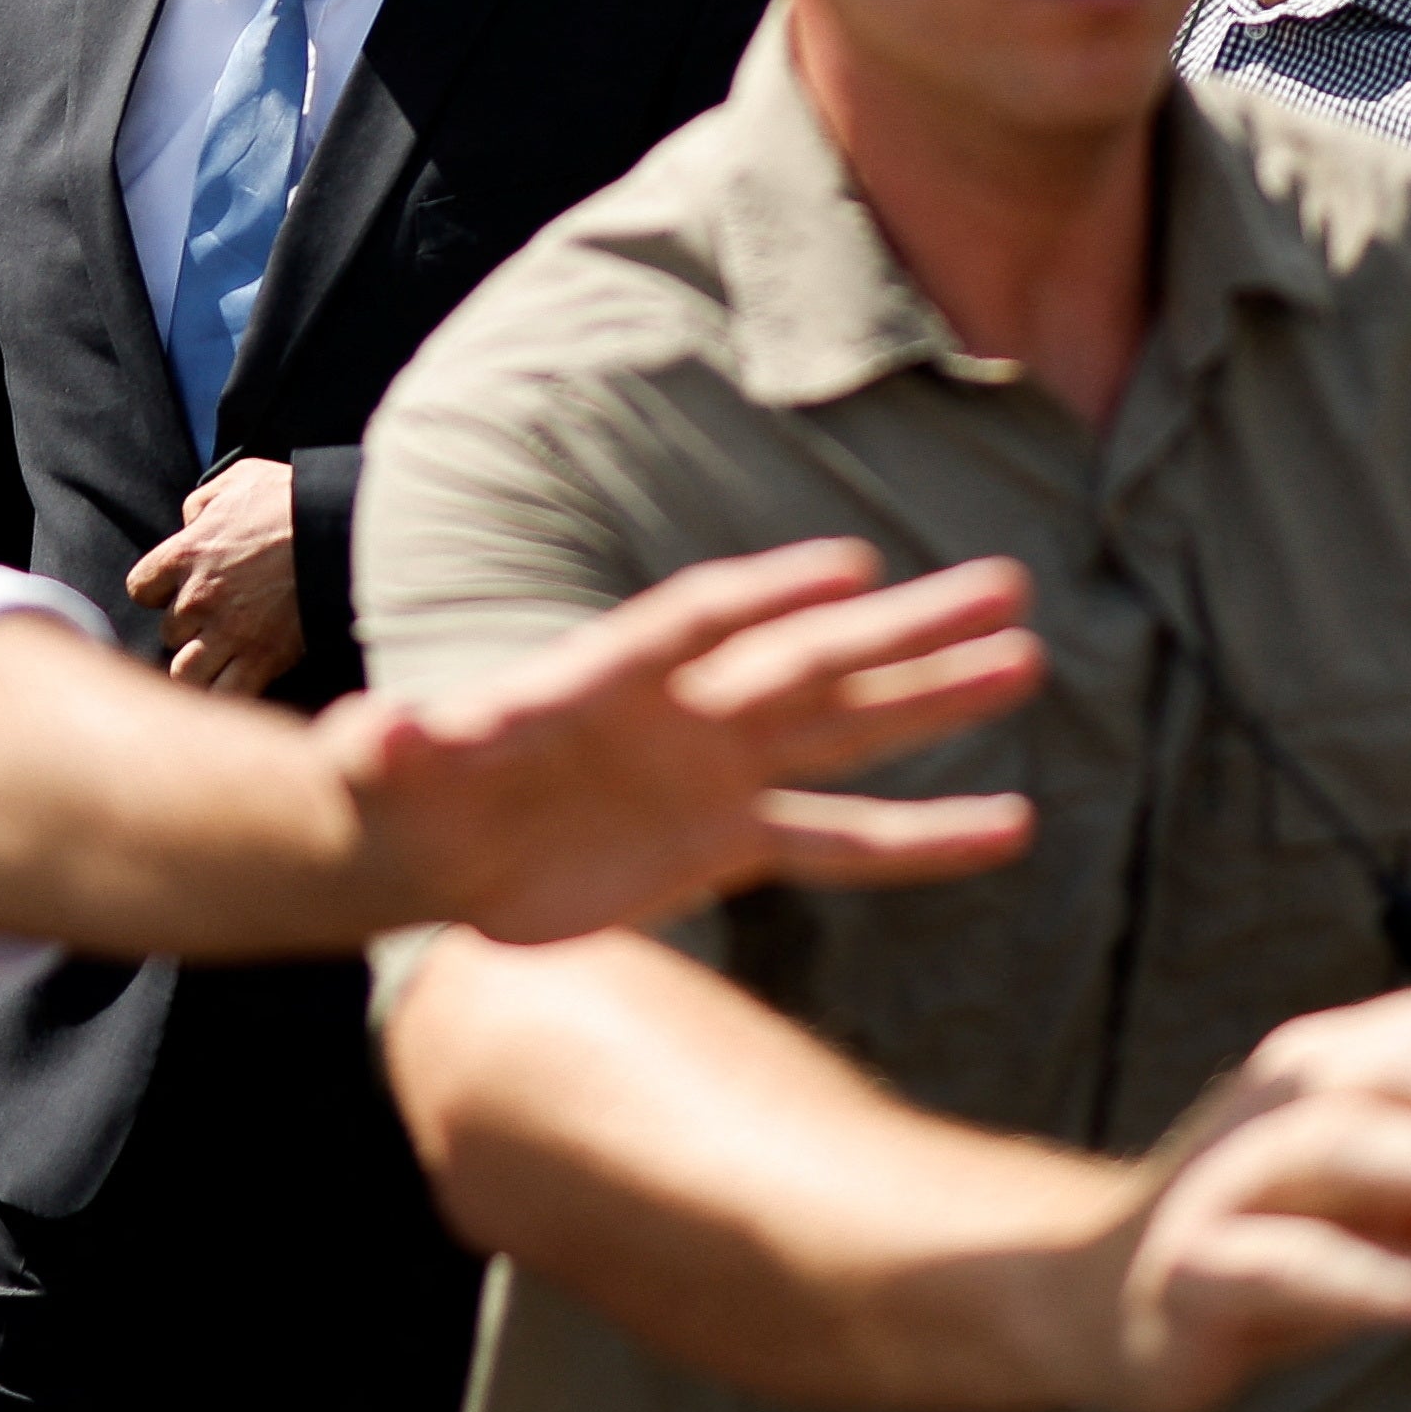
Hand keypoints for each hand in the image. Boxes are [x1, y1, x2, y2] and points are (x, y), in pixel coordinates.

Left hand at [127, 457, 302, 694]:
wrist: (342, 531)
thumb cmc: (292, 501)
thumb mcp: (239, 479)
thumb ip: (202, 502)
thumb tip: (189, 522)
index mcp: (185, 554)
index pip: (140, 589)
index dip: (159, 591)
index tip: (180, 588)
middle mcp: (198, 598)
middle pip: (169, 632)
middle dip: (189, 628)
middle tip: (217, 619)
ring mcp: (228, 632)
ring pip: (185, 673)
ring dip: (200, 667)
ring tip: (221, 658)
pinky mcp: (262, 659)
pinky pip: (226, 693)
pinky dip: (228, 693)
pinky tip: (240, 681)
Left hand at [321, 542, 1045, 935]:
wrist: (427, 844)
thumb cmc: (400, 785)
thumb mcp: (387, 766)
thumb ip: (401, 747)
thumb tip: (385, 733)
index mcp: (606, 679)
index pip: (700, 625)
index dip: (769, 596)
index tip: (852, 567)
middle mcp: (682, 712)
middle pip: (807, 658)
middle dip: (901, 627)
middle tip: (1006, 586)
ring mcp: (715, 771)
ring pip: (845, 728)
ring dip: (933, 699)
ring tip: (1026, 660)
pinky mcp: (727, 839)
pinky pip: (842, 840)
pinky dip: (922, 838)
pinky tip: (1009, 827)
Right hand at [1079, 990, 1410, 1411]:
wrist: (1113, 1296)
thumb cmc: (1277, 1234)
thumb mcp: (1393, 1200)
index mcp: (1317, 1070)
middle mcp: (1268, 1106)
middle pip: (1382, 1070)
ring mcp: (1227, 1182)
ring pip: (1331, 1149)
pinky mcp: (1201, 1268)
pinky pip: (1290, 1264)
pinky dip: (1375, 1275)